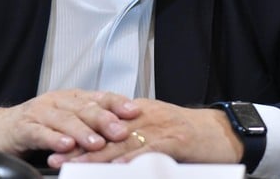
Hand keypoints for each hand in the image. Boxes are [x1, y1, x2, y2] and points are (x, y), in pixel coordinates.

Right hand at [0, 89, 139, 156]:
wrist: (0, 129)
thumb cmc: (37, 125)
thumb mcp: (66, 120)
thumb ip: (90, 122)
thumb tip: (124, 128)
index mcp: (71, 98)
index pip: (98, 96)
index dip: (117, 102)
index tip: (134, 111)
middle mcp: (57, 102)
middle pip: (83, 108)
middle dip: (104, 119)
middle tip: (120, 131)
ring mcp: (39, 113)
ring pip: (64, 120)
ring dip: (82, 131)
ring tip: (96, 142)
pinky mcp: (23, 127)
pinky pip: (40, 132)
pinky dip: (54, 139)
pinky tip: (65, 145)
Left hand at [47, 98, 242, 167]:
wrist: (224, 132)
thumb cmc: (192, 136)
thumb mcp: (159, 132)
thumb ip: (135, 137)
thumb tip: (110, 153)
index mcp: (139, 112)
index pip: (102, 122)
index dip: (79, 136)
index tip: (56, 148)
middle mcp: (145, 115)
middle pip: (106, 131)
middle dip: (78, 147)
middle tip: (55, 159)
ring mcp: (160, 126)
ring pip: (121, 141)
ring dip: (95, 156)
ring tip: (74, 166)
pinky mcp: (175, 139)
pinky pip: (148, 149)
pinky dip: (130, 159)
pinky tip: (114, 167)